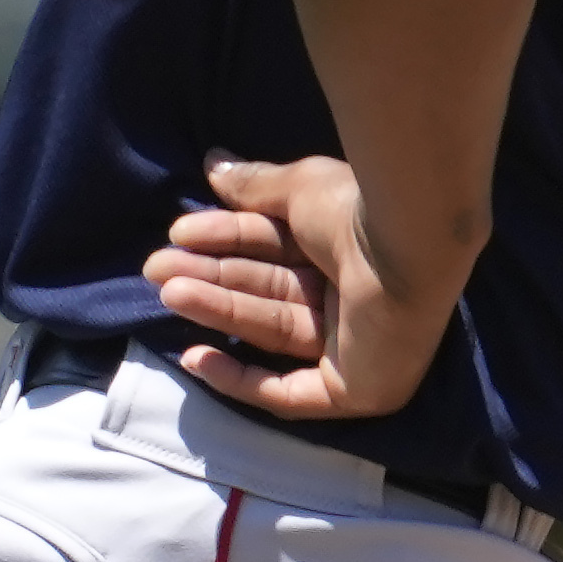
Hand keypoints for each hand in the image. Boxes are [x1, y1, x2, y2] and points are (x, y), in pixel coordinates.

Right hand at [150, 153, 459, 421]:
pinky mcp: (355, 390)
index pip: (274, 249)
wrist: (406, 243)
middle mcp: (353, 298)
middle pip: (267, 292)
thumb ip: (255, 186)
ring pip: (271, 332)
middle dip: (211, 279)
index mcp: (347, 251)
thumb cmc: (359, 209)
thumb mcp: (298, 188)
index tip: (178, 231)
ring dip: (216, 311)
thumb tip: (212, 165)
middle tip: (156, 269)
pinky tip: (196, 356)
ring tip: (168, 289)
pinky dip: (241, 379)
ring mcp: (356, 348)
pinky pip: (289, 396)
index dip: (224, 239)